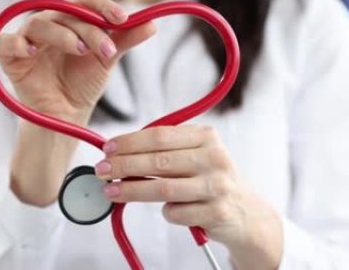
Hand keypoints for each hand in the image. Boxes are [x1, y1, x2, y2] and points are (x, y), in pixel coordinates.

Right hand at [0, 0, 155, 119]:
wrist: (65, 114)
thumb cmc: (83, 83)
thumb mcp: (107, 59)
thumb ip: (126, 40)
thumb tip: (153, 24)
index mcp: (72, 18)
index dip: (104, 5)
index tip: (123, 19)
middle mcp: (50, 22)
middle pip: (67, 11)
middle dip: (90, 29)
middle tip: (107, 49)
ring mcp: (28, 38)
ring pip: (40, 23)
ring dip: (64, 36)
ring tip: (82, 51)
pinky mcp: (9, 57)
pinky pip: (7, 43)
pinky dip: (18, 44)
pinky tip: (33, 51)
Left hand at [95, 125, 282, 269]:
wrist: (246, 213)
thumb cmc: (211, 179)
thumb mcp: (196, 155)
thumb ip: (165, 150)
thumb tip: (119, 152)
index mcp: (206, 137)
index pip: (160, 135)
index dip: (129, 142)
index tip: (108, 148)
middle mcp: (214, 158)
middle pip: (158, 161)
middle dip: (124, 165)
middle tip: (101, 170)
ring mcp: (217, 186)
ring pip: (163, 188)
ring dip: (131, 191)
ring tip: (111, 191)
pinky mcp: (216, 213)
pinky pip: (175, 212)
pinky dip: (165, 211)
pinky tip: (166, 209)